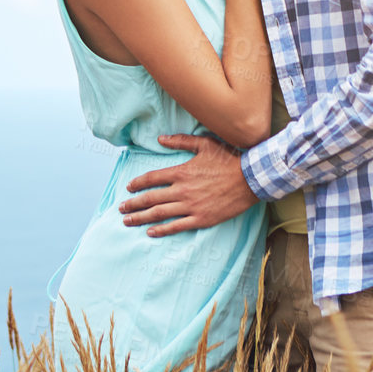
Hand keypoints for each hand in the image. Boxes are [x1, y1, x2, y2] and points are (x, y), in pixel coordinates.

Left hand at [118, 134, 260, 235]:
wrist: (251, 179)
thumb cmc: (229, 159)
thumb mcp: (205, 144)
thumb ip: (180, 141)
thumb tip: (160, 139)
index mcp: (181, 172)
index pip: (151, 178)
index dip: (137, 184)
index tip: (129, 188)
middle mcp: (182, 190)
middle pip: (150, 198)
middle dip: (133, 204)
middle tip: (121, 208)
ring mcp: (191, 206)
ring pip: (159, 213)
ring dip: (140, 218)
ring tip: (127, 221)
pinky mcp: (201, 219)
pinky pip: (177, 226)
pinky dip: (161, 230)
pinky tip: (150, 232)